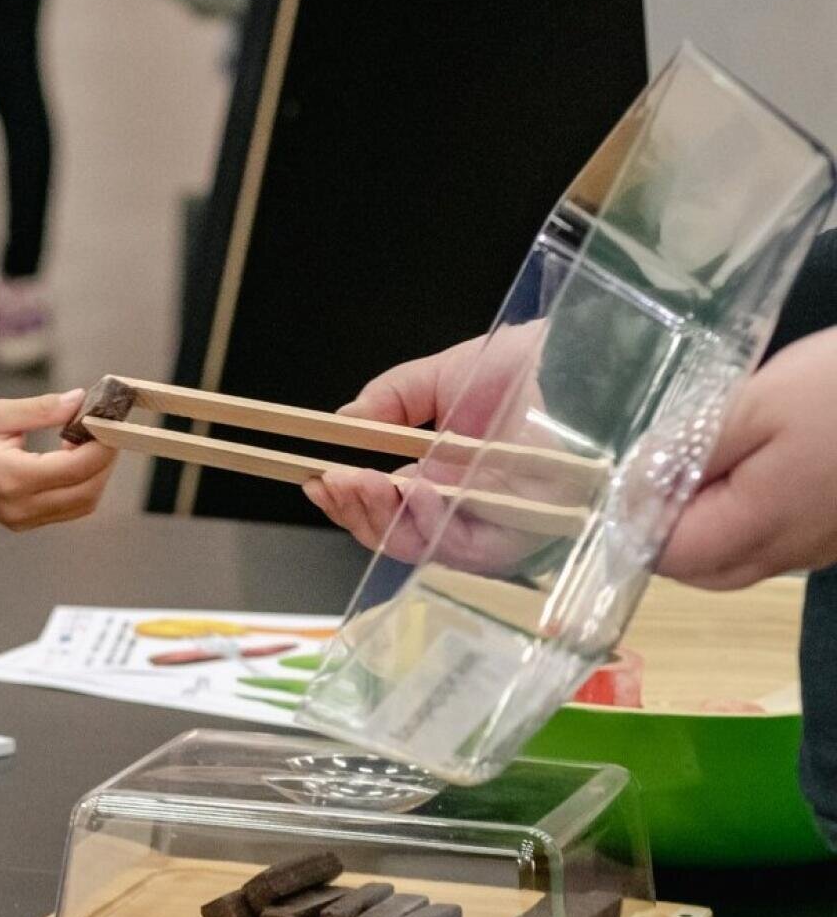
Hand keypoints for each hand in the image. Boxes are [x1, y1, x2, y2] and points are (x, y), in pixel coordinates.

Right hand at [0, 390, 118, 530]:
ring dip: (95, 472)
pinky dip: (80, 483)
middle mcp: (20, 506)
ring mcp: (22, 520)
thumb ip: (41, 409)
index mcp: (10, 477)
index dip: (103, 443)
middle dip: (105, 458)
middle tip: (102, 426)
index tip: (108, 418)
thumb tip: (81, 401)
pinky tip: (68, 456)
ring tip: (83, 439)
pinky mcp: (23, 522)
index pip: (78, 467)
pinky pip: (67, 508)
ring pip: (83, 503)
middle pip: (89, 490)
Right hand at [303, 324, 550, 569]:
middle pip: (388, 523)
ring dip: (368, 513)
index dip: (347, 486)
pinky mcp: (509, 543)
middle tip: (320, 479)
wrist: (601, 382)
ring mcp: (482, 525)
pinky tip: (399, 487)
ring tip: (345, 480)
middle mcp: (460, 501)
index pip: (385, 491)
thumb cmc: (540, 370)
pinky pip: (447, 547)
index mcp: (447, 465)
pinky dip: (414, 522)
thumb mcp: (452, 370)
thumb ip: (395, 396)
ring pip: (408, 541)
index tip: (314, 470)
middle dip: (347, 505)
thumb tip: (342, 421)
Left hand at [658, 328, 836, 588]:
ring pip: (739, 556)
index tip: (640, 467)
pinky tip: (751, 464)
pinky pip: (776, 540)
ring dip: (708, 519)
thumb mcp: (755, 404)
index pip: (668, 556)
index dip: (638, 518)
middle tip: (670, 460)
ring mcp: (822, 546)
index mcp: (762, 526)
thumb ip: (689, 451)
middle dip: (669, 525)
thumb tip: (636, 488)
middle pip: (702, 567)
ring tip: (709, 456)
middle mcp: (792, 552)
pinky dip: (747, 513)